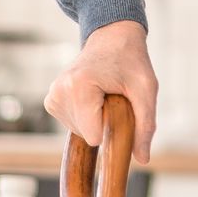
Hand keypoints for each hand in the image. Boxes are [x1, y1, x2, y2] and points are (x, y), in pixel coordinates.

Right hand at [44, 19, 157, 163]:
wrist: (112, 37)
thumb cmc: (131, 61)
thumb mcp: (146, 90)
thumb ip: (145, 125)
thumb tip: (142, 159)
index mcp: (79, 86)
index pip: (94, 136)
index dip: (112, 126)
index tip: (120, 104)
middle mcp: (59, 91)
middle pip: (87, 135)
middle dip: (104, 122)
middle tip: (113, 95)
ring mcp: (52, 96)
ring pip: (80, 132)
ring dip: (96, 118)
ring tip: (104, 93)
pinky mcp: (51, 100)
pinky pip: (73, 124)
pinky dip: (88, 116)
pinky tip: (94, 95)